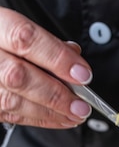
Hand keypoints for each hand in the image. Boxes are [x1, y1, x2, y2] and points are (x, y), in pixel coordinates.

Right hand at [0, 7, 91, 127]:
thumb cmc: (0, 38)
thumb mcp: (17, 27)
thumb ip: (45, 41)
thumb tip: (73, 57)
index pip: (25, 38)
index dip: (57, 58)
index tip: (82, 74)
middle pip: (17, 76)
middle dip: (55, 94)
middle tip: (81, 105)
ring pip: (12, 101)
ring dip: (50, 112)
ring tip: (74, 115)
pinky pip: (10, 114)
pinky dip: (40, 119)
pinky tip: (59, 119)